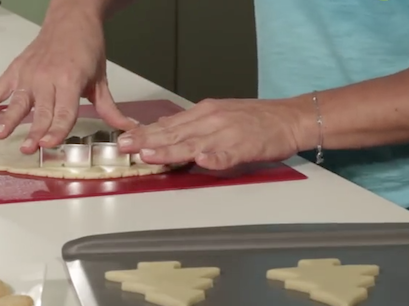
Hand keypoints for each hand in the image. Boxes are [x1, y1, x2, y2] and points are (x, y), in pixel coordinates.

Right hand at [0, 10, 135, 153]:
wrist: (72, 18)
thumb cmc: (86, 47)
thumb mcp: (101, 79)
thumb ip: (109, 108)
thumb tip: (127, 128)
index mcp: (70, 80)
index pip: (64, 112)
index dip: (57, 130)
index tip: (49, 144)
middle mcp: (47, 78)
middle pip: (41, 111)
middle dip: (34, 131)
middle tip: (28, 149)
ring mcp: (29, 73)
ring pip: (18, 101)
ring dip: (8, 119)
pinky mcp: (17, 69)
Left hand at [116, 98, 305, 169]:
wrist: (289, 117)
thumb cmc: (254, 117)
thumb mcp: (216, 112)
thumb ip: (189, 122)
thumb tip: (162, 125)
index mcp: (204, 113)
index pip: (168, 124)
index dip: (145, 132)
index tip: (124, 138)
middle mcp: (211, 121)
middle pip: (174, 133)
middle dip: (147, 140)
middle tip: (125, 147)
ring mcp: (228, 134)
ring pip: (194, 144)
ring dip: (171, 150)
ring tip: (150, 155)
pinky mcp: (246, 147)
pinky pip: (229, 155)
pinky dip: (216, 159)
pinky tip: (203, 162)